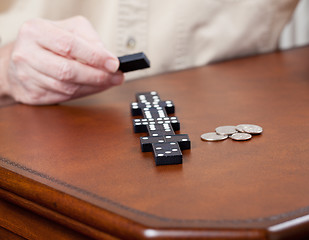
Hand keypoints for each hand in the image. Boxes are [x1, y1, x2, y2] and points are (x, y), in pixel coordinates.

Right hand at [2, 16, 123, 104]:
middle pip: (68, 71)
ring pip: (67, 88)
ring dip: (93, 87)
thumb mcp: (69, 29)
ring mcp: (27, 76)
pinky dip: (83, 93)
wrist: (21, 58)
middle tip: (115, 77)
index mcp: (36, 31)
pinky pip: (64, 97)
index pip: (69, 46)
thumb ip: (89, 39)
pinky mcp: (32, 94)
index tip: (113, 64)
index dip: (95, 57)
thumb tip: (108, 58)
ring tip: (108, 82)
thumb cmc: (47, 42)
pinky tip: (93, 87)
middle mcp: (27, 54)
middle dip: (97, 76)